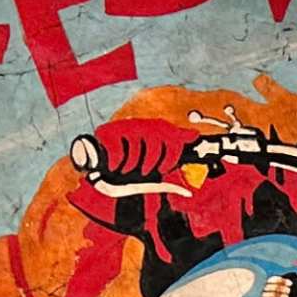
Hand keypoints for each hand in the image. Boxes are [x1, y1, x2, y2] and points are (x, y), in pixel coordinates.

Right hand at [82, 117, 206, 184]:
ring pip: (136, 150)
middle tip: (145, 172)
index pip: (173, 139)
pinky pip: (118, 151)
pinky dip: (117, 163)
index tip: (163, 169)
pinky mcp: (107, 132)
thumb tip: (195, 137)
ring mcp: (124, 127)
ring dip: (132, 166)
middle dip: (152, 164)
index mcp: (155, 128)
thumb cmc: (133, 161)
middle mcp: (142, 124)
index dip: (171, 158)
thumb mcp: (157, 154)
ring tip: (127, 170)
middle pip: (155, 144)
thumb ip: (175, 146)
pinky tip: (115, 166)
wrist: (101, 157)